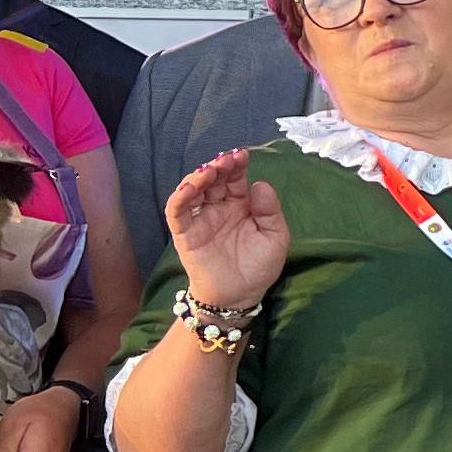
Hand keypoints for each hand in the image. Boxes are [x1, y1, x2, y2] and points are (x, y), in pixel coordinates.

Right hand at [166, 152, 289, 309]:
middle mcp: (218, 208)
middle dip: (218, 167)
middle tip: (226, 160)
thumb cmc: (258, 266)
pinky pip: (177, 211)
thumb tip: (260, 183)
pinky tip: (189, 188)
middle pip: (213, 180)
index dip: (236, 165)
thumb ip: (270, 211)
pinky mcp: (184, 233)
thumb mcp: (275, 237)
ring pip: (193, 190)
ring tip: (210, 171)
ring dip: (199, 177)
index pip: (234, 179)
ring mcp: (200, 219)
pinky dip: (180, 197)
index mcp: (240, 205)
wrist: (239, 295)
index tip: (242, 155)